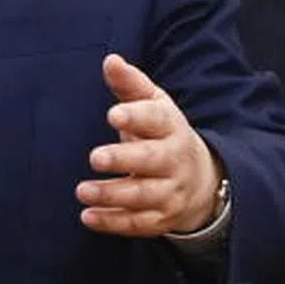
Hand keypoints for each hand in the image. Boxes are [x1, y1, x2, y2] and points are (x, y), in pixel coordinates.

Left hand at [76, 54, 221, 235]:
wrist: (202, 180)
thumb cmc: (164, 135)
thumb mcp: (155, 106)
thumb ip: (130, 85)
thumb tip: (110, 60)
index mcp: (171, 127)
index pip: (157, 119)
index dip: (137, 116)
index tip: (113, 113)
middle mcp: (174, 160)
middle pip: (152, 160)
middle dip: (124, 159)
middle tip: (95, 157)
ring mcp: (170, 191)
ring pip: (143, 196)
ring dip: (112, 194)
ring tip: (82, 190)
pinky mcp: (161, 218)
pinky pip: (138, 223)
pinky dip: (113, 222)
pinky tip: (88, 216)